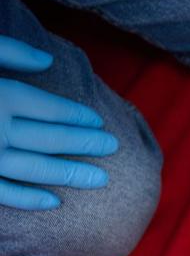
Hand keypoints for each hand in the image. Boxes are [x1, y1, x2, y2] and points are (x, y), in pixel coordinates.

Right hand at [0, 36, 117, 209]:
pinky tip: (54, 202)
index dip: (74, 116)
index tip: (98, 123)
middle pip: (47, 138)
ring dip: (68, 173)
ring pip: (32, 167)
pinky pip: (1, 191)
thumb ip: (8, 53)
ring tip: (101, 180)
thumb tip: (48, 62)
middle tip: (113, 149)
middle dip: (82, 144)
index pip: (45, 107)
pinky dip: (26, 198)